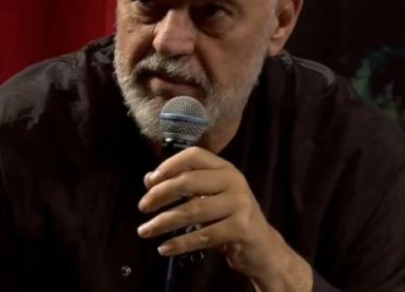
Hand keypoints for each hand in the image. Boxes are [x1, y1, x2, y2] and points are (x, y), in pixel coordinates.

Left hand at [136, 147, 311, 291]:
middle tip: (142, 207)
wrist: (261, 246)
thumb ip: (182, 186)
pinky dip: (179, 243)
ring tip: (145, 231)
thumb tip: (149, 179)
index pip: (194, 155)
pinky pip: (202, 236)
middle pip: (188, 181)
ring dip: (163, 222)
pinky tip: (164, 248)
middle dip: (160, 195)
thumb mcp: (208, 197)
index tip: (150, 182)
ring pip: (192, 210)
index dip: (169, 165)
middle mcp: (234, 181)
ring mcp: (239, 204)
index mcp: (225, 168)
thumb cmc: (229, 218)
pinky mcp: (240, 228)